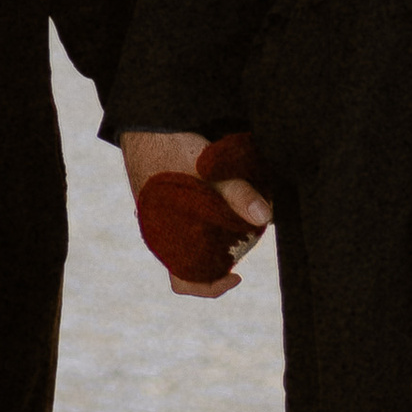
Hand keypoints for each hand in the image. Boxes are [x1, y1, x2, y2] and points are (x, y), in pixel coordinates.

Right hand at [123, 130, 274, 297]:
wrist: (146, 123)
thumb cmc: (172, 147)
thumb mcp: (209, 169)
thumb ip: (237, 193)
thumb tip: (265, 217)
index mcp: (165, 237)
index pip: (184, 283)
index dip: (212, 288)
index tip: (237, 276)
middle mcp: (161, 234)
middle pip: (194, 263)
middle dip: (222, 257)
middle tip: (245, 238)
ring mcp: (162, 219)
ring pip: (192, 242)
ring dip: (216, 237)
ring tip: (239, 218)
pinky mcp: (167, 203)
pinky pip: (189, 222)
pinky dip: (208, 218)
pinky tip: (223, 199)